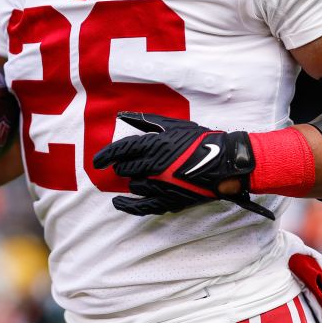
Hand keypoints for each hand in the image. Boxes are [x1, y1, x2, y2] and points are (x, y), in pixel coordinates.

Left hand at [92, 112, 274, 219]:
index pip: (121, 150)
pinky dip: (127, 206)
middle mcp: (153, 166)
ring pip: (134, 185)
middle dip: (123, 166)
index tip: (97, 160)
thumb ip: (146, 122)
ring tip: (143, 174)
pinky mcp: (168, 201)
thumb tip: (123, 115)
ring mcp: (160, 186)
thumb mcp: (173, 125)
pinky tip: (118, 203)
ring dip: (134, 180)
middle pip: (126, 169)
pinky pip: (141, 207)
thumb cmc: (200, 140)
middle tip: (126, 164)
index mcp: (154, 145)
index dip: (106, 156)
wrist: (223, 163)